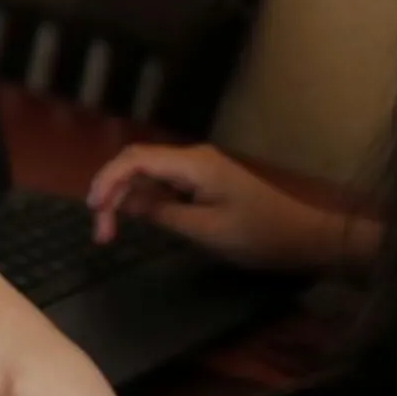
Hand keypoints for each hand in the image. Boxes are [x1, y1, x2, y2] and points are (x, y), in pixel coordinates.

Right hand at [86, 144, 374, 271]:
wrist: (303, 238)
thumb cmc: (258, 236)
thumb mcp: (204, 230)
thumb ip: (160, 212)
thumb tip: (123, 201)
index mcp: (193, 163)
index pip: (134, 160)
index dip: (106, 181)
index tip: (93, 212)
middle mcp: (191, 157)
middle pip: (135, 162)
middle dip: (110, 190)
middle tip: (101, 231)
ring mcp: (197, 168)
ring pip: (145, 173)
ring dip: (123, 196)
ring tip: (111, 231)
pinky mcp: (201, 181)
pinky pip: (161, 182)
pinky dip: (142, 199)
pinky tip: (134, 219)